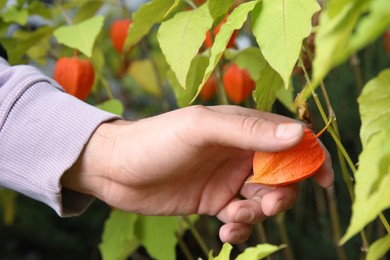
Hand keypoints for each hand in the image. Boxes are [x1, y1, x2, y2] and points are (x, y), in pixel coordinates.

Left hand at [62, 105, 332, 243]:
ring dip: (259, 213)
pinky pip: (242, 217)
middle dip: (280, 194)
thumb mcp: (201, 129)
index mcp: (241, 128)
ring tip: (235, 218)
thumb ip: (248, 130)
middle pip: (281, 175)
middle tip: (264, 206)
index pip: (288, 139)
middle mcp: (239, 152)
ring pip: (262, 199)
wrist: (115, 169)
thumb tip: (299, 133)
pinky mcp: (214, 201)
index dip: (310, 157)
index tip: (324, 180)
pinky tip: (227, 231)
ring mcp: (227, 179)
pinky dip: (242, 227)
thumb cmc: (155, 140)